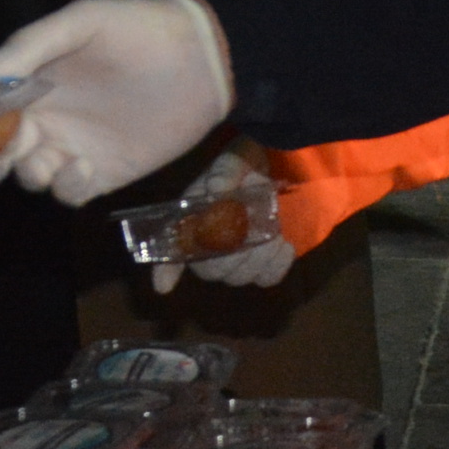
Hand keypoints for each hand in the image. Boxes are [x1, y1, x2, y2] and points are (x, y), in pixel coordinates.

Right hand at [0, 0, 234, 201]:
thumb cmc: (138, 29)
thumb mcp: (80, 23)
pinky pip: (71, 191)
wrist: (203, 58)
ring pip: (31, 175)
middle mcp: (46, 118)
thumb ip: (30, 46)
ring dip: (28, 173)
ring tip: (45, 161)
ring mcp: (73, 147)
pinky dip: (67, 185)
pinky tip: (84, 167)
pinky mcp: (104, 173)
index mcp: (31, 82)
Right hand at [160, 145, 299, 296]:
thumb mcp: (233, 162)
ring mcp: (237, 256)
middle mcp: (210, 243)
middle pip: (211, 270)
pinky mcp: (264, 262)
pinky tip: (285, 246)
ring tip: (274, 234)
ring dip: (258, 259)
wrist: (279, 166)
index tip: (164, 286)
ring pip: (239, 276)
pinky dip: (276, 266)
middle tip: (254, 232)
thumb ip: (225, 174)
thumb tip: (218, 187)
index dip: (166, 270)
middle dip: (233, 256)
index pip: (173, 250)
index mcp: (194, 219)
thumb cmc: (246, 164)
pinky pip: (266, 278)